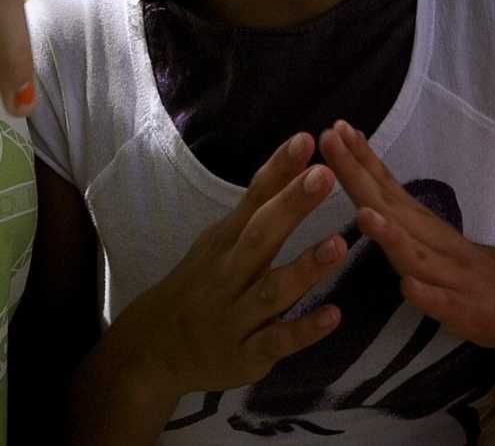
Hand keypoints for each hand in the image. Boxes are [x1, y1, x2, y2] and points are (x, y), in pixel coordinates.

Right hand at [111, 132, 347, 399]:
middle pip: (260, 237)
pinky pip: (276, 342)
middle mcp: (228, 274)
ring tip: (339, 244)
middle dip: (291, 206)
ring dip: (304, 269)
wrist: (155, 349)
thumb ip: (256, 209)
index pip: (253, 199)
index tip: (306, 140)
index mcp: (225, 242)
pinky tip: (333, 315)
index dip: (278, 170)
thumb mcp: (219, 242)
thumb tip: (294, 161)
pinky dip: (303, 330)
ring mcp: (235, 316)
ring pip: (271, 291)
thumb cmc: (201, 284)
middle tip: (325, 175)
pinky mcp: (246, 356)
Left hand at [319, 119, 494, 353]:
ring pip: (416, 255)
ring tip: (364, 214)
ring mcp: (451, 277)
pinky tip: (408, 287)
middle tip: (330, 140)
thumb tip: (367, 192)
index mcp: (424, 227)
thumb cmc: (474, 272)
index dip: (361, 159)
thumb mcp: (435, 238)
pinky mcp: (465, 313)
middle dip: (358, 175)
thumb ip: (403, 217)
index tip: (334, 128)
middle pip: (390, 207)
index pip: (388, 187)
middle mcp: (435, 243)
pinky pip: (443, 305)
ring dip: (390, 235)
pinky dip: (425, 295)